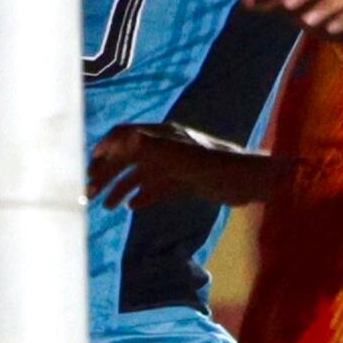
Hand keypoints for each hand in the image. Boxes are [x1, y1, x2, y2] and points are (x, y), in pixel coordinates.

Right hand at [90, 123, 274, 209]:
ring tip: (107, 206)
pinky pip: (158, 186)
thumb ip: (153, 149)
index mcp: (163, 136)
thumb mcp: (184, 160)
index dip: (104, 148)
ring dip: (121, 187)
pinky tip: (133, 207)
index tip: (87, 168)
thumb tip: (121, 140)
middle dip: (107, 173)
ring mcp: (178, 164)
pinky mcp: (188, 180)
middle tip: (89, 194)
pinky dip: (143, 195)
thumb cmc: (221, 169)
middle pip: (129, 156)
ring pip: (141, 174)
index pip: (124, 135)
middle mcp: (168, 147)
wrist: (254, 183)